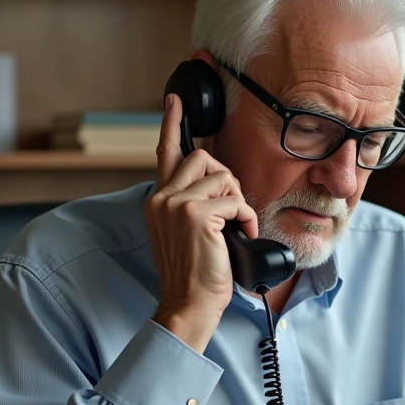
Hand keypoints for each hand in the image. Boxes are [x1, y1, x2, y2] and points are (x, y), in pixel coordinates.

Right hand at [145, 93, 257, 352]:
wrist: (188, 304)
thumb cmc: (195, 275)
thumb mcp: (187, 235)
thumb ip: (193, 207)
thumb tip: (220, 188)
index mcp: (158, 201)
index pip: (165, 153)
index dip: (171, 124)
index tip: (175, 101)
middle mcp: (162, 197)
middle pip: (203, 156)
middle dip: (226, 178)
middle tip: (232, 210)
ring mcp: (176, 204)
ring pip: (222, 177)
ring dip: (238, 202)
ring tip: (236, 228)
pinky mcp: (196, 215)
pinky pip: (235, 201)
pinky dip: (246, 218)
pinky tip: (242, 236)